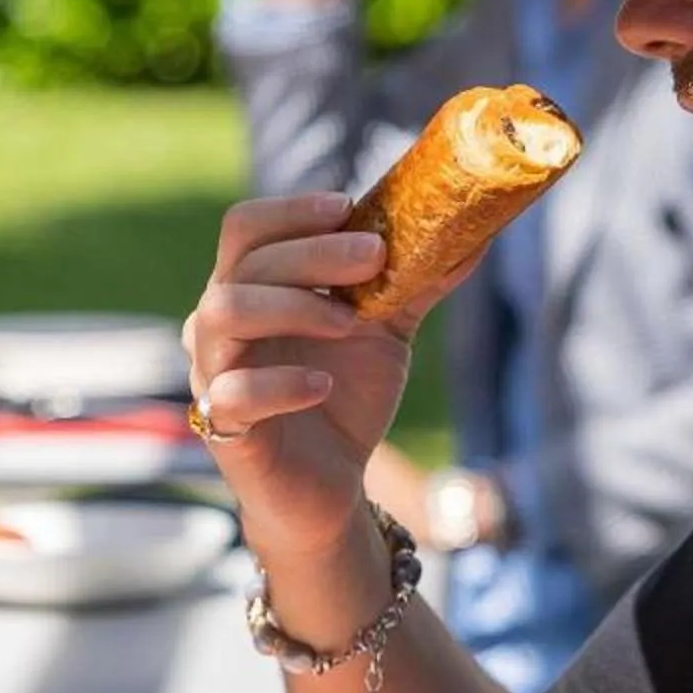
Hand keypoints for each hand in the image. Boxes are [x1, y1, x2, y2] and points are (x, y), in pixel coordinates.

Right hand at [183, 193, 412, 556]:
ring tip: (348, 322)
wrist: (332, 486)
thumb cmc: (344, 397)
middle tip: (374, 255)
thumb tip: (477, 234)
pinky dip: (279, 384)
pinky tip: (322, 385)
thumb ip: (416, 283)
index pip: (247, 226)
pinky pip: (231, 394)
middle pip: (244, 261)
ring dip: (290, 305)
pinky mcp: (223, 428)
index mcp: (254, 287)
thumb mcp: (385, 333)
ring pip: (222, 313)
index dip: (292, 210)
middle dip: (313, 251)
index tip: (350, 205)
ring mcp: (215, 371)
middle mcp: (222, 322)